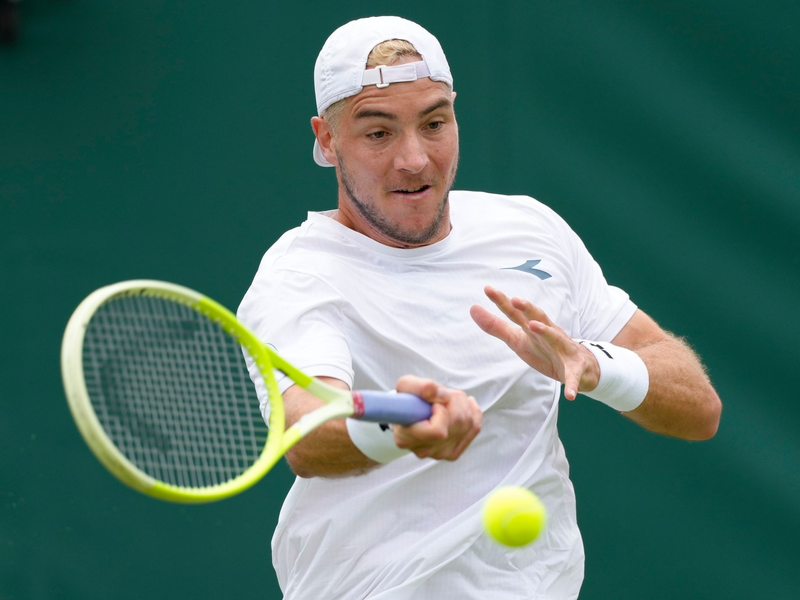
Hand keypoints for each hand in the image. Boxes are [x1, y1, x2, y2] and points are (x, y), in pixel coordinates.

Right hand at [392, 375, 481, 460]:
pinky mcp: (452, 453)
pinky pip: (474, 429)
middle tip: (443, 395)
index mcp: (407, 438)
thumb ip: (421, 387)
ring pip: (468, 425)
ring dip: (463, 404)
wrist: (409, 412)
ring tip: (450, 399)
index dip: (442, 412)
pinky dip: (473, 413)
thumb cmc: (407, 400)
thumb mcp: (406, 386)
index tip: (434, 403)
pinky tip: (466, 404)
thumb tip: (442, 395)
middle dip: (455, 401)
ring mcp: (439, 454)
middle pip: (457, 424)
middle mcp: (423, 451)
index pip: (438, 431)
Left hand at [470, 285, 599, 399]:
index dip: (502, 301)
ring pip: (556, 338)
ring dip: (546, 332)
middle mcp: (549, 334)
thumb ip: (496, 326)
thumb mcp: (517, 338)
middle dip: (528, 309)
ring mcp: (563, 349)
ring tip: (534, 326)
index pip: (516, 312)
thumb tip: (472, 308)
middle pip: (538, 318)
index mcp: (533, 328)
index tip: (487, 288)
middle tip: (515, 300)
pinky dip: (573, 384)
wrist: (579, 366)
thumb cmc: (544, 348)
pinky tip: (570, 395)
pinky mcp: (575, 369)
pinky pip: (574, 377)